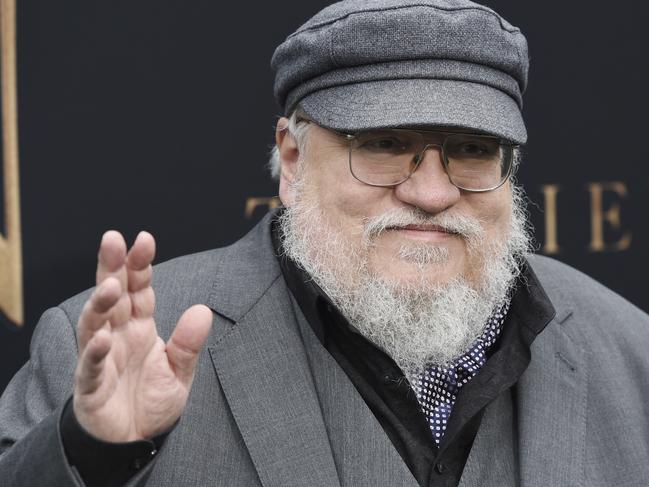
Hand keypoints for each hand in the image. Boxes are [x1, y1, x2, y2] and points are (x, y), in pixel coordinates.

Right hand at [73, 231, 211, 441]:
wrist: (135, 442)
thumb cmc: (152, 401)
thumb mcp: (179, 371)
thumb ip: (189, 343)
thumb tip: (202, 309)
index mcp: (139, 327)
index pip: (139, 289)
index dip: (140, 265)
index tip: (144, 239)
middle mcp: (117, 336)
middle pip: (112, 295)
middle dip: (112, 267)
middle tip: (113, 239)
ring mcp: (102, 358)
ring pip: (95, 323)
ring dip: (101, 303)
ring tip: (111, 284)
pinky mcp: (92, 386)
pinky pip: (91, 366)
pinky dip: (95, 352)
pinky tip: (103, 337)